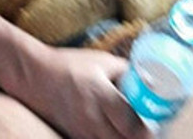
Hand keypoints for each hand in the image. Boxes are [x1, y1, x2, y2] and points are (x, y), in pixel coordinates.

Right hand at [22, 47, 153, 138]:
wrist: (34, 76)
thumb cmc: (71, 65)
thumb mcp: (104, 61)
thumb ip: (128, 71)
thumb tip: (152, 78)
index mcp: (101, 96)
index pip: (130, 124)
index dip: (147, 130)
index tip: (158, 125)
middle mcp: (90, 117)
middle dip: (139, 137)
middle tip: (150, 128)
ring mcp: (79, 130)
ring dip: (123, 138)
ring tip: (133, 129)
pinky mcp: (70, 136)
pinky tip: (114, 131)